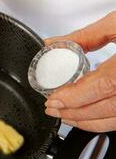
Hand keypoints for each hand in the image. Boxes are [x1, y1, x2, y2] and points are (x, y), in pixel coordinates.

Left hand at [44, 11, 115, 132]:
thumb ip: (85, 36)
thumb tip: (53, 44)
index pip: (100, 87)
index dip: (74, 97)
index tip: (53, 100)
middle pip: (105, 108)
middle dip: (74, 112)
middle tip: (53, 109)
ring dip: (87, 121)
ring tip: (66, 116)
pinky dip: (104, 122)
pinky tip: (89, 117)